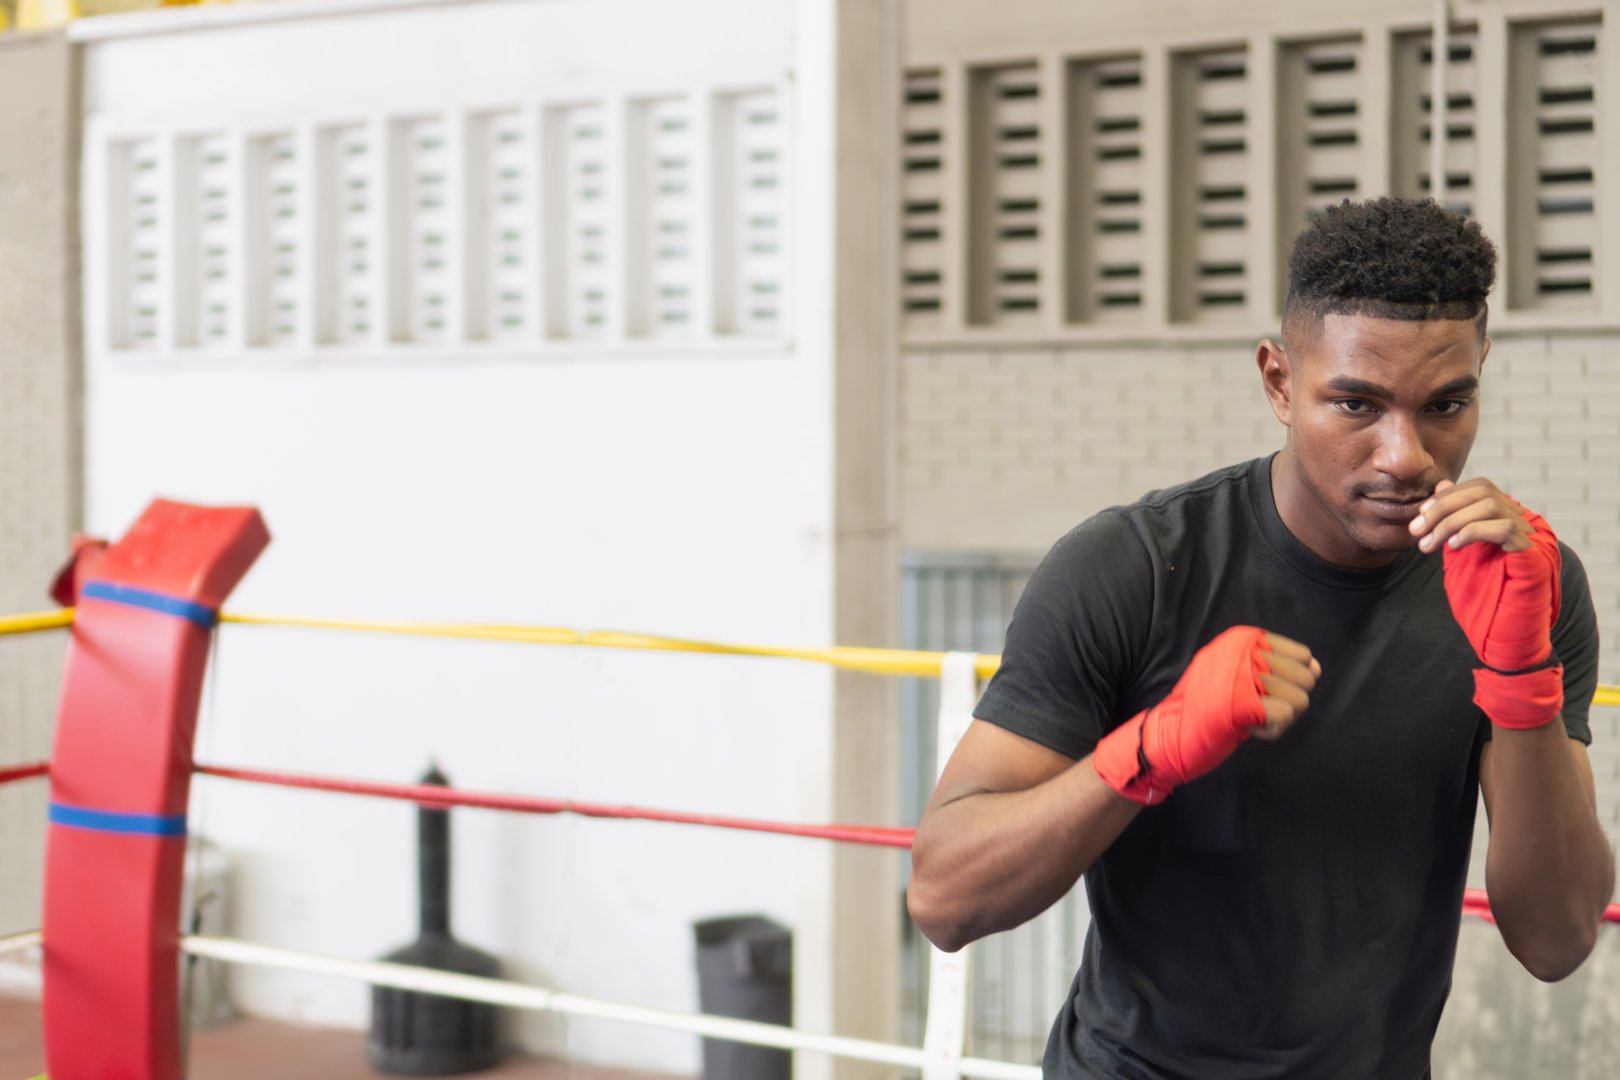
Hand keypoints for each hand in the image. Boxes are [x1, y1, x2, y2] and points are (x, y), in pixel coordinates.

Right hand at [1092, 627, 1319, 804]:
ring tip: (1248, 717)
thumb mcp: (1239, 677)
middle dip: (1288, 701)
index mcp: (1241, 639)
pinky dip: (1270, 731)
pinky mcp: (1241, 704)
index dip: (1291, 680)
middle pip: (1305, 677)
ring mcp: (1241, 676)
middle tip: (1255, 707)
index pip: (1301, 654)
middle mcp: (1243, 651)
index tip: (1262, 690)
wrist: (1167, 735)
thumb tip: (1317, 668)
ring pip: (1299, 699)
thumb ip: (1279, 670)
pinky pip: (1284, 717)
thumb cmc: (1205, 707)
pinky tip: (1248, 728)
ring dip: (1278, 718)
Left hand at [1427, 480, 1564, 727]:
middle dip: (1442, 509)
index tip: (1419, 518)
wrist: (1504, 638)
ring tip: (1429, 545)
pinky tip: (1452, 548)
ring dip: (1451, 522)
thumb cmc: (1484, 599)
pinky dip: (1472, 532)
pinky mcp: (1535, 556)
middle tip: (1416, 532)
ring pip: (1491, 505)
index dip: (1446, 497)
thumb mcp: (1459, 553)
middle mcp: (1525, 524)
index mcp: (1507, 520)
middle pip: (1483, 492)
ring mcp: (1534, 538)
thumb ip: (1452, 522)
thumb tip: (1441, 486)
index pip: (1479, 487)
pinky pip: (1504, 528)